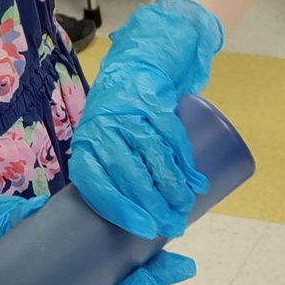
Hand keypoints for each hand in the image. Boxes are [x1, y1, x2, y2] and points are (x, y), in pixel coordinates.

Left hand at [69, 0, 223, 238]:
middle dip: (150, 204)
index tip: (140, 228)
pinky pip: (171, 138)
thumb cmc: (125, 108)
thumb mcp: (109, 134)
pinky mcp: (155, 101)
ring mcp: (129, 112)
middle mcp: (104, 126)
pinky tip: (195, 183)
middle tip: (170, 226)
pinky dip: (186, 164)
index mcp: (88, 139)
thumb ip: (116, 165)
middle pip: (126, 172)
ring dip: (171, 188)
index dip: (117, 207)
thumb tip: (132, 212)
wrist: (146, 56)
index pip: (95, 180)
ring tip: (184, 209)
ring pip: (151, 157)